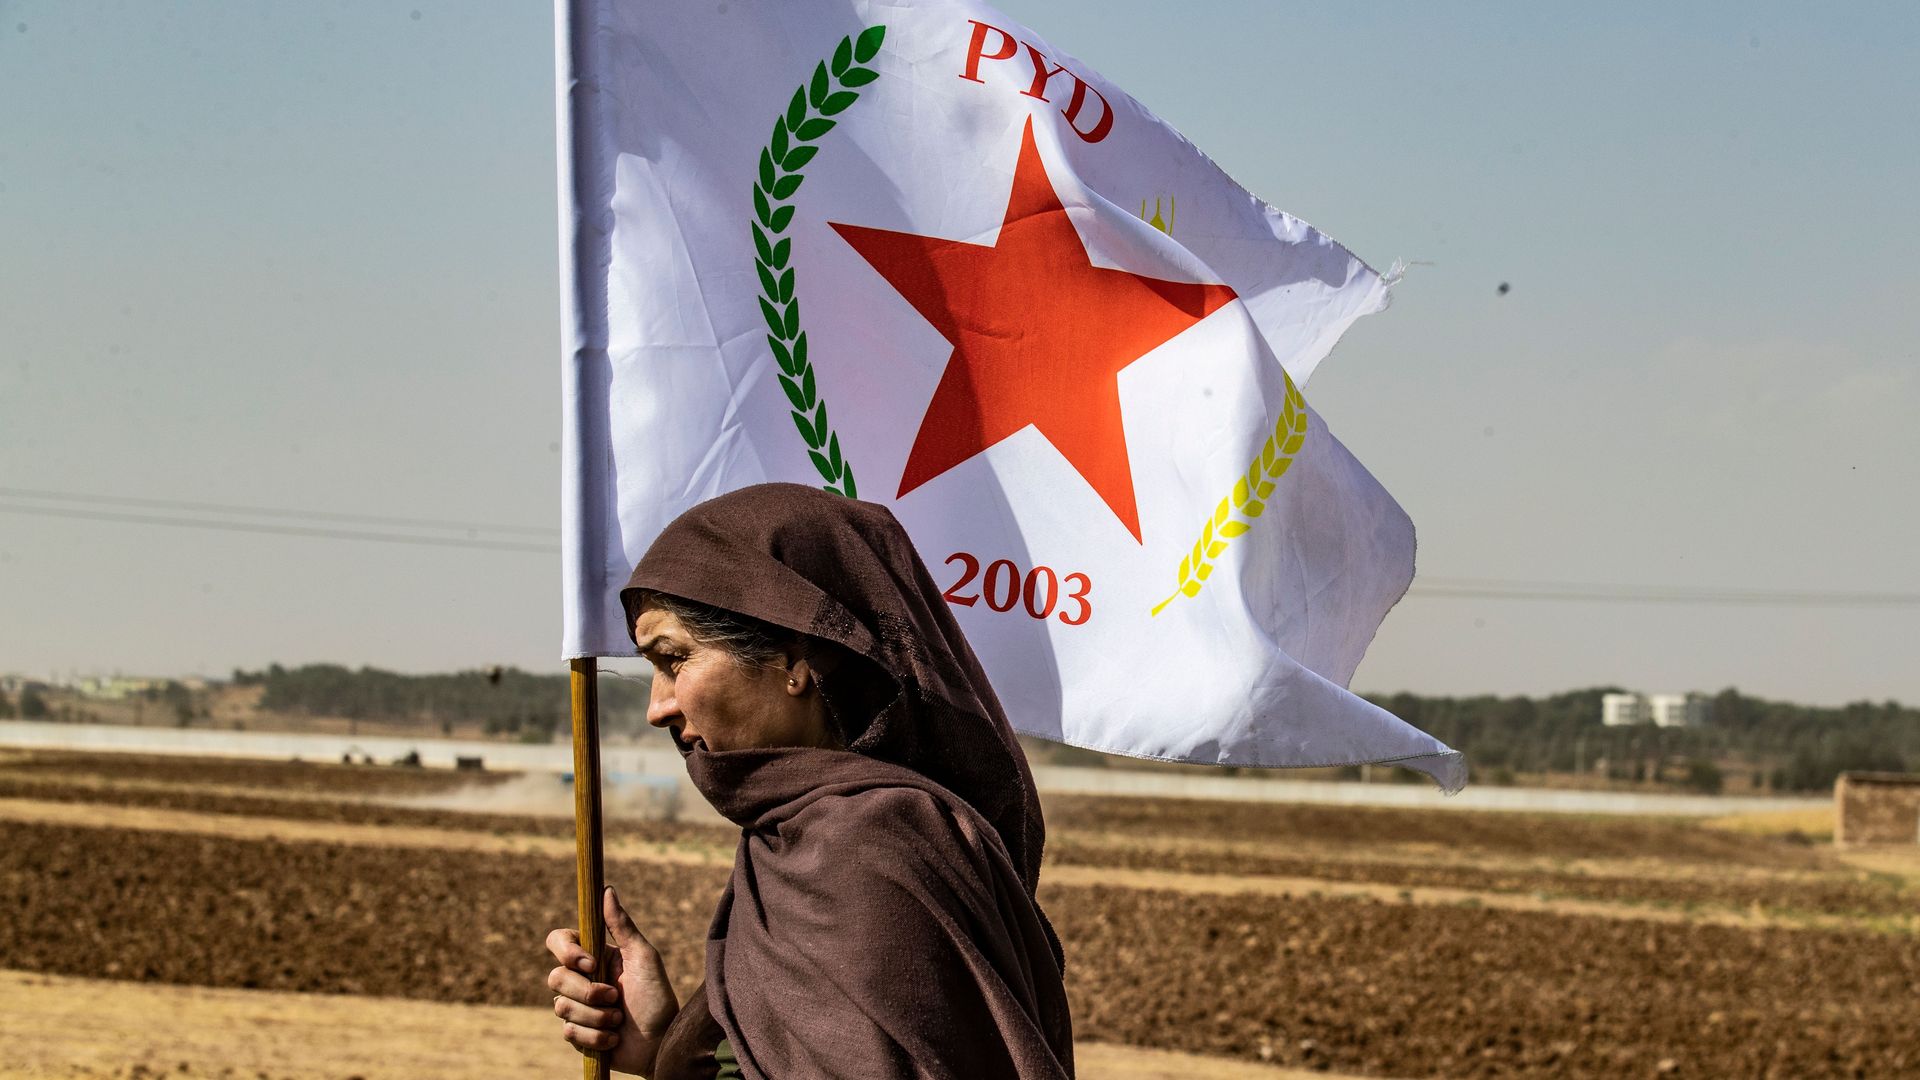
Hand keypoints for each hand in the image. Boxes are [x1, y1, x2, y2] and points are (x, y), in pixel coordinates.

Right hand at [546, 885, 680, 1075]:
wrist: (663, 1042)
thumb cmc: (658, 997)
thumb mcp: (644, 957)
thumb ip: (622, 926)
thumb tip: (606, 889)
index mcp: (595, 956)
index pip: (558, 941)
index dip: (567, 952)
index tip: (591, 963)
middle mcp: (582, 979)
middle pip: (555, 977)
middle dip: (588, 991)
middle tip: (615, 997)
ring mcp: (578, 1008)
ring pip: (561, 1006)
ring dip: (597, 1016)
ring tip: (619, 1020)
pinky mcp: (578, 1033)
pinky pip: (569, 1032)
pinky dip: (596, 1036)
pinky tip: (614, 1037)